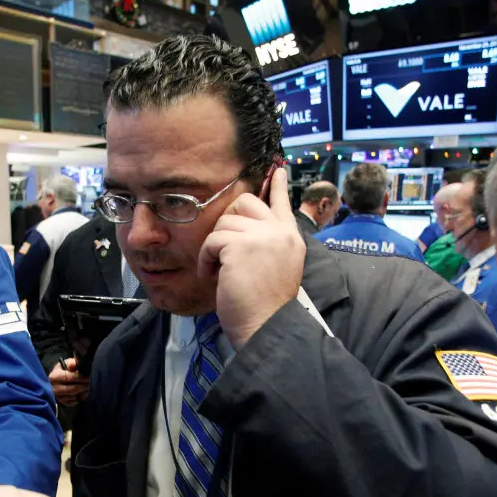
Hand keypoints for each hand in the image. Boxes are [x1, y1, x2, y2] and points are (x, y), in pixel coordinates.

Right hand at [49, 358, 88, 406]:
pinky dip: (80, 398)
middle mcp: (54, 388)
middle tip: (90, 382)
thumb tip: (74, 364)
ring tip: (88, 387)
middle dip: (83, 386)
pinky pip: (74, 402)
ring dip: (83, 392)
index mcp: (54, 377)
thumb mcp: (65, 364)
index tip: (88, 376)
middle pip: (72, 389)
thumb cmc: (62, 371)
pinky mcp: (62, 403)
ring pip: (73, 396)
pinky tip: (84, 392)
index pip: (68, 377)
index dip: (80, 377)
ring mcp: (57, 397)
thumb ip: (71, 363)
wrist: (56, 381)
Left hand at [198, 167, 304, 346]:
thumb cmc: (265, 306)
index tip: (279, 169)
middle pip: (245, 202)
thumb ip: (268, 244)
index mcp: (291, 239)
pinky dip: (206, 259)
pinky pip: (212, 241)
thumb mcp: (277, 267)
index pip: (283, 203)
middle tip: (224, 249)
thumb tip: (246, 230)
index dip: (278, 186)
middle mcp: (280, 232)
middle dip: (227, 223)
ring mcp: (262, 237)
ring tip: (220, 272)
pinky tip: (212, 276)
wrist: (265, 326)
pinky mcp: (240, 246)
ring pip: (223, 224)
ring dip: (214, 248)